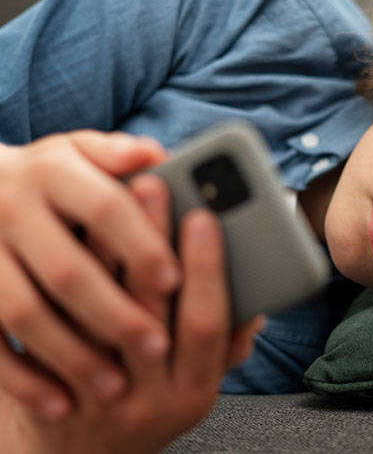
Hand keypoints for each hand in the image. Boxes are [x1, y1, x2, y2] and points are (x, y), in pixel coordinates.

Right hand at [0, 131, 179, 417]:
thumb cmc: (54, 177)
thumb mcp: (80, 152)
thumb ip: (118, 154)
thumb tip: (159, 155)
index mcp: (52, 169)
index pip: (104, 207)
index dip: (140, 244)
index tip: (174, 280)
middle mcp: (11, 209)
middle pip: (67, 270)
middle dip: (113, 312)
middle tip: (157, 347)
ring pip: (25, 313)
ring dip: (70, 353)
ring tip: (115, 386)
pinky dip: (21, 377)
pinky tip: (58, 402)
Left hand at [0, 208, 264, 453]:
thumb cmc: (153, 406)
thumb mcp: (200, 384)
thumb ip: (228, 345)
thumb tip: (258, 305)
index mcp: (196, 391)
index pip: (206, 322)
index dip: (207, 268)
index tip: (205, 217)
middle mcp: (149, 398)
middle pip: (150, 309)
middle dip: (152, 242)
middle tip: (153, 186)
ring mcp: (97, 396)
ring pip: (98, 311)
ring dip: (103, 250)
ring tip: (108, 197)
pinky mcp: (53, 390)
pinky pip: (56, 326)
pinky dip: (63, 278)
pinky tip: (67, 235)